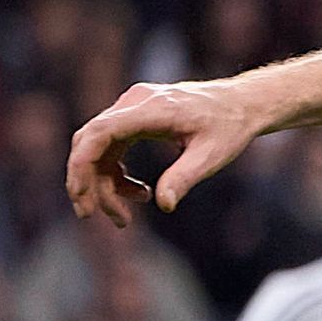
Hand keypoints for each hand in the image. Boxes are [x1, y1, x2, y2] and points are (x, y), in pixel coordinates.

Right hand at [69, 77, 265, 222]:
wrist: (241, 103)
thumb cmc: (230, 126)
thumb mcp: (212, 155)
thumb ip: (185, 177)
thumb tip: (164, 205)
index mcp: (150, 108)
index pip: (100, 132)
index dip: (82, 163)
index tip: (80, 194)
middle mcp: (133, 103)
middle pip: (91, 143)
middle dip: (88, 181)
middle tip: (93, 216)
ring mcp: (131, 108)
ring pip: (99, 148)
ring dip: (104, 183)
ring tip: (124, 217)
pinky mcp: (134, 117)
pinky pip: (112, 147)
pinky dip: (118, 173)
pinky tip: (141, 193)